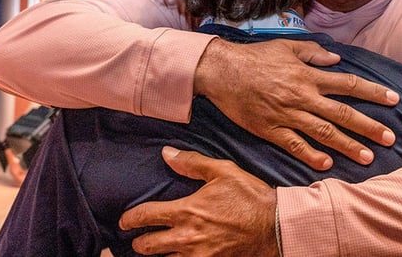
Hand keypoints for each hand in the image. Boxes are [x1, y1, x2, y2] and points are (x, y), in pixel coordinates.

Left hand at [120, 147, 278, 256]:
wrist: (276, 226)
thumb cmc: (251, 197)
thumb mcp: (223, 171)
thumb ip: (192, 163)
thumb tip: (166, 154)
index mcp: (187, 212)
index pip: (145, 216)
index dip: (129, 219)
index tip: (125, 220)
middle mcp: (187, 238)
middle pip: (148, 247)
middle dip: (139, 243)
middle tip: (138, 240)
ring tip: (155, 253)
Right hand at [195, 38, 398, 169]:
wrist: (222, 71)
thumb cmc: (255, 57)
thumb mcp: (287, 47)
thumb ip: (314, 53)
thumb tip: (337, 59)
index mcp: (308, 76)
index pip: (348, 84)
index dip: (373, 92)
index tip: (393, 100)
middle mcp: (302, 96)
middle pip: (342, 114)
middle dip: (369, 126)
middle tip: (389, 138)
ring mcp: (287, 115)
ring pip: (323, 133)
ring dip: (347, 146)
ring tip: (367, 158)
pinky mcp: (270, 129)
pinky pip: (294, 145)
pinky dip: (311, 155)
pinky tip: (327, 165)